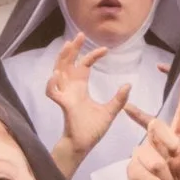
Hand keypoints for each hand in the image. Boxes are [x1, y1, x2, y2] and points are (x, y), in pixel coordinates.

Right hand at [47, 32, 132, 176]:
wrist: (84, 144)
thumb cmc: (92, 129)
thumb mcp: (110, 112)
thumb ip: (118, 99)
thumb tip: (128, 84)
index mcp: (80, 87)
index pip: (84, 65)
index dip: (92, 55)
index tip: (105, 50)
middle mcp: (71, 88)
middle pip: (68, 63)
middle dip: (72, 49)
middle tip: (79, 34)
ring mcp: (65, 96)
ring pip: (58, 72)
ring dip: (61, 59)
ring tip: (67, 46)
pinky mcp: (63, 105)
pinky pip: (52, 93)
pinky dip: (51, 84)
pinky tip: (55, 75)